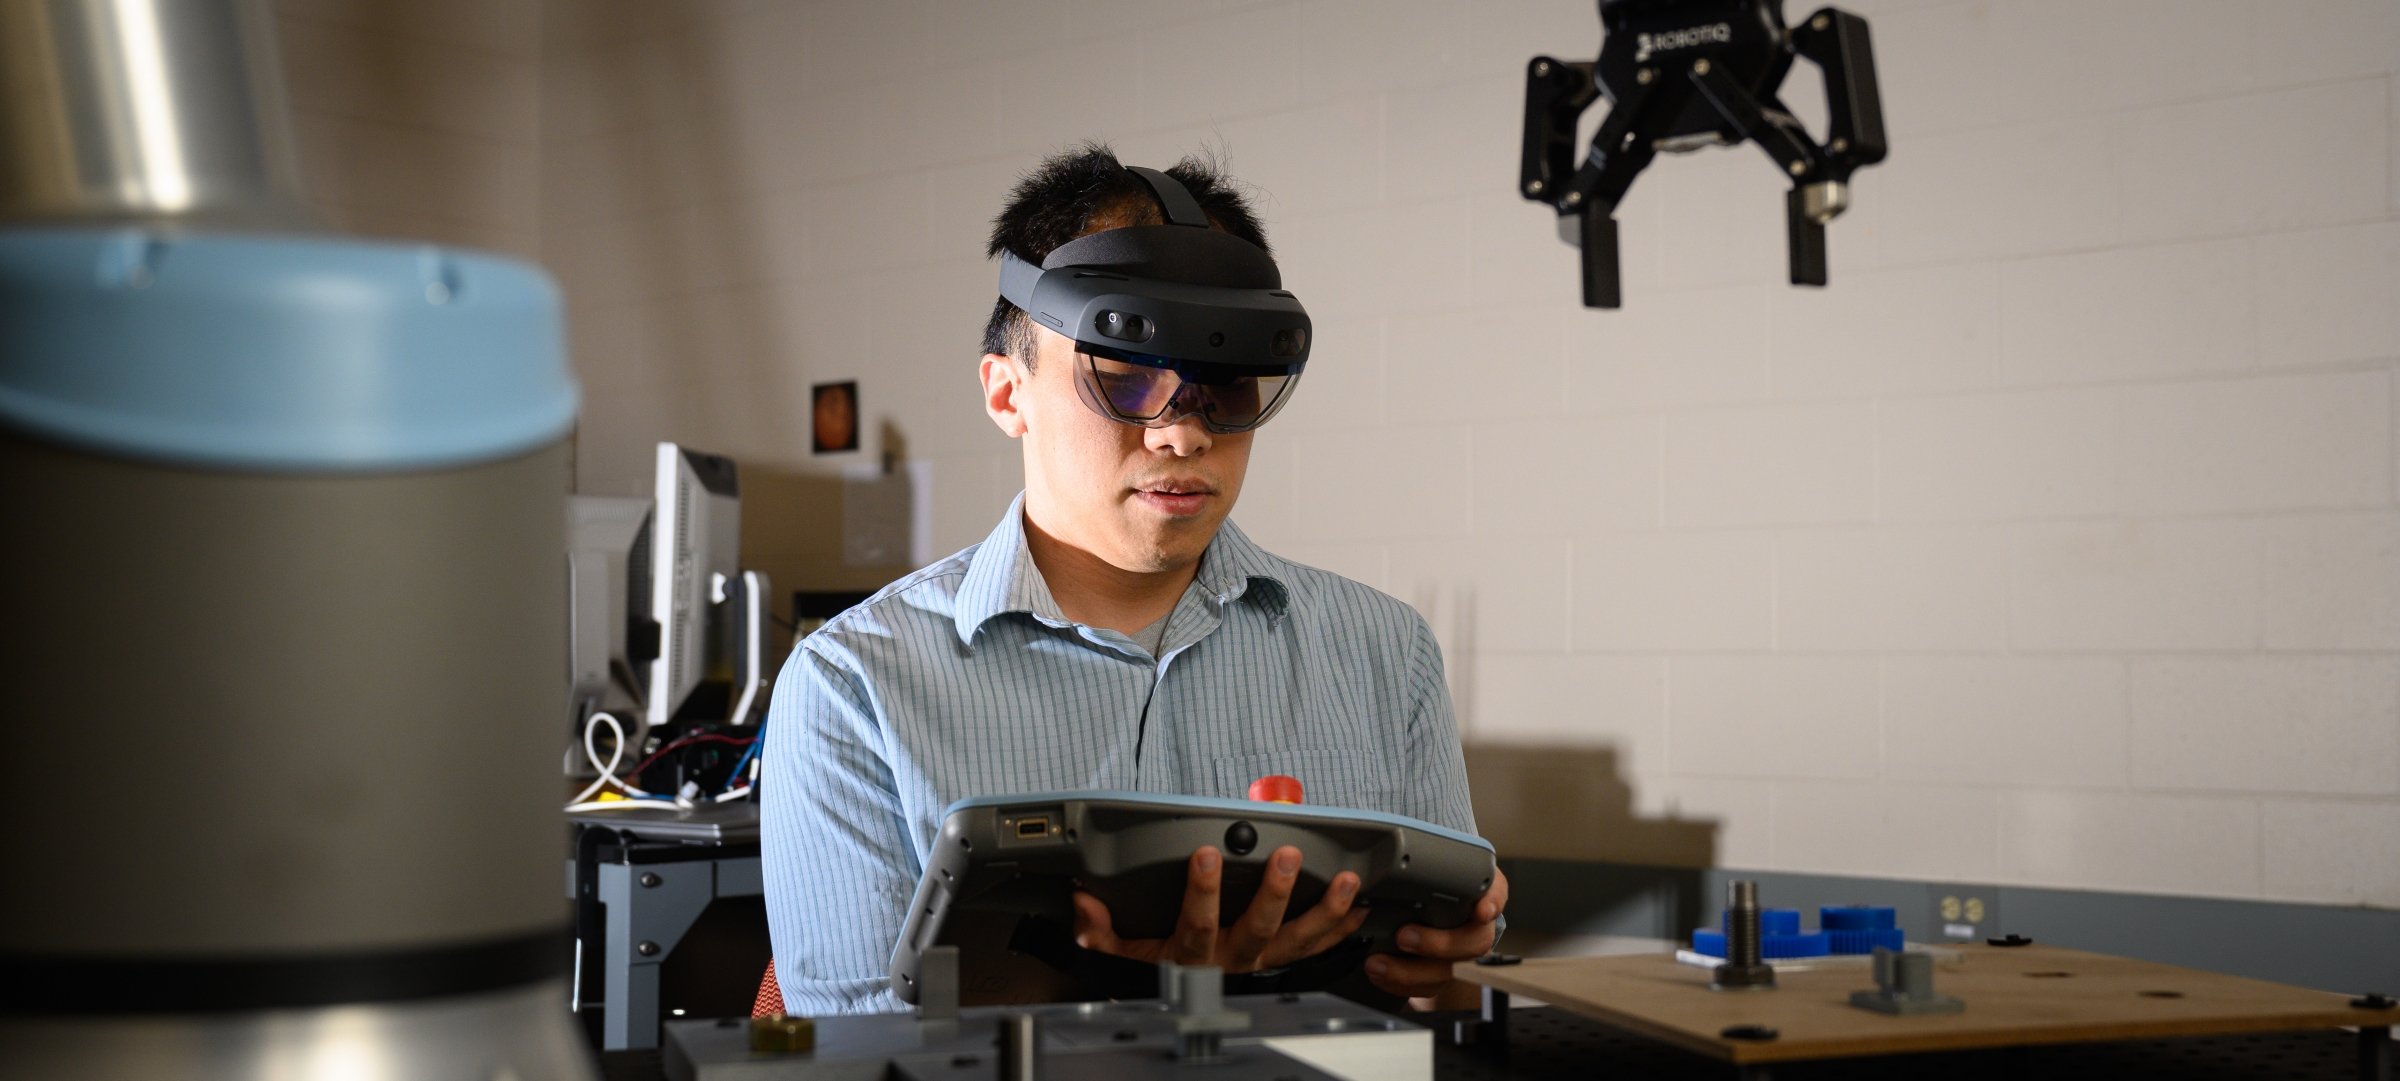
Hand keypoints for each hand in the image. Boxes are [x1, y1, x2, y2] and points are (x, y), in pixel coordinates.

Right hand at [1072, 844, 1369, 972]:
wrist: (1187, 1015)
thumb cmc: (1160, 976)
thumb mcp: (1123, 959)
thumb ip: (1101, 932)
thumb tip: (1084, 905)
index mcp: (1193, 954)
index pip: (1197, 921)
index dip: (1202, 890)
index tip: (1207, 854)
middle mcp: (1232, 960)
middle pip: (1258, 927)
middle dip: (1275, 892)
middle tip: (1288, 858)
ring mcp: (1262, 963)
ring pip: (1298, 940)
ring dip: (1325, 911)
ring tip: (1346, 883)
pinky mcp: (1283, 964)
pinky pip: (1317, 950)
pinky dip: (1341, 930)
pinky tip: (1360, 908)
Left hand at [1367, 866, 1509, 1006]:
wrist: (1417, 894)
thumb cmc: (1426, 876)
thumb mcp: (1428, 862)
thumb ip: (1426, 858)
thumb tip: (1395, 851)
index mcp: (1478, 889)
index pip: (1496, 892)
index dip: (1492, 903)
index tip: (1481, 910)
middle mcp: (1476, 924)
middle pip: (1474, 942)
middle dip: (1439, 943)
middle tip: (1404, 936)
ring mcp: (1459, 952)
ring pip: (1449, 971)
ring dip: (1411, 971)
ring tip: (1377, 963)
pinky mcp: (1440, 972)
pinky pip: (1428, 987)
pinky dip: (1401, 984)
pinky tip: (1379, 975)